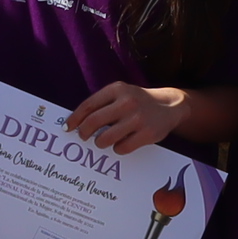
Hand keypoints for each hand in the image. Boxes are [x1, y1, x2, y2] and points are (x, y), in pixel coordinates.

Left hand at [68, 81, 186, 152]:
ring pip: (106, 138)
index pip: (88, 105)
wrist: (170, 105)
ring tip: (103, 141)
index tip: (67, 128)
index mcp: (117, 89)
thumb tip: (76, 122)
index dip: (75, 118)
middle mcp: (127, 102)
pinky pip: (122, 148)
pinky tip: (121, 144)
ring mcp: (138, 118)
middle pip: (94, 122)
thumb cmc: (138, 101)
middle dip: (84, 132)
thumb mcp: (121, 93)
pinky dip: (117, 149)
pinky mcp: (147, 134)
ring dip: (100, 142)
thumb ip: (102, 103)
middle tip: (83, 137)